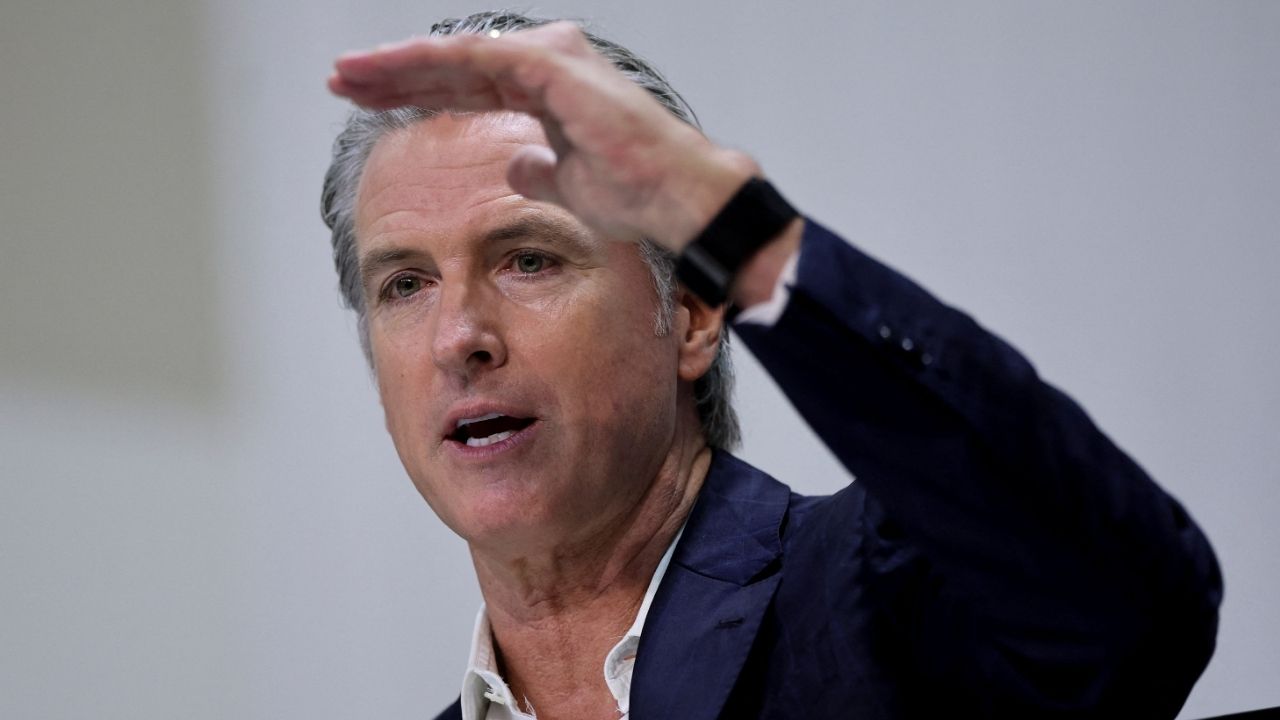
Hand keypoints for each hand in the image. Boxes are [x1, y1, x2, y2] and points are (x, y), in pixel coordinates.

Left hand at [328, 22, 758, 251]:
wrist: (672, 198)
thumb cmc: (635, 193)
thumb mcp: (568, 184)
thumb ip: (538, 167)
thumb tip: (516, 163)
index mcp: (547, 91)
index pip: (468, 85)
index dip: (416, 91)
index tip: (370, 102)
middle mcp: (545, 65)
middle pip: (453, 65)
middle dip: (394, 75)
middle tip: (343, 80)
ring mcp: (548, 59)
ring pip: (455, 55)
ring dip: (397, 65)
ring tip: (348, 74)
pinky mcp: (550, 65)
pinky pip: (475, 58)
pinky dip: (429, 62)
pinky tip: (389, 70)